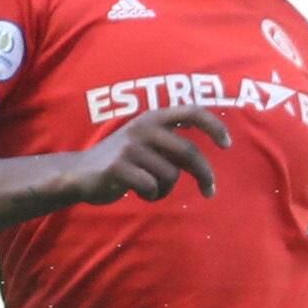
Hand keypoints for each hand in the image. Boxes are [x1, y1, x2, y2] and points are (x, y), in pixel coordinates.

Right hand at [69, 108, 229, 205]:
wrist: (80, 173)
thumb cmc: (124, 161)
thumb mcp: (148, 144)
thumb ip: (174, 145)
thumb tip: (209, 158)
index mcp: (153, 118)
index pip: (191, 111)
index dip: (214, 125)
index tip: (227, 145)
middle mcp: (143, 128)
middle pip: (189, 152)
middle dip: (204, 175)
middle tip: (210, 191)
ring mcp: (129, 147)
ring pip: (171, 175)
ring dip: (167, 189)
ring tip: (151, 187)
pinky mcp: (119, 167)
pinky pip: (153, 187)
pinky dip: (152, 196)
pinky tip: (140, 193)